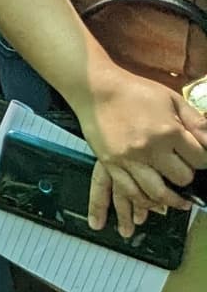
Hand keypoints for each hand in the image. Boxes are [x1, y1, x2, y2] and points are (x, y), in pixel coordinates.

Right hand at [76, 67, 206, 237]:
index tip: (199, 159)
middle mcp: (150, 149)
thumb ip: (196, 122)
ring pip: (157, 193)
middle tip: (185, 173)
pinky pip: (130, 191)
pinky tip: (153, 202)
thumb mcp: (171, 99)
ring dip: (171, 200)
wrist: (96, 89)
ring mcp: (129, 159)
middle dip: (187, 177)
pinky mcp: (111, 164)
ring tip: (180, 203)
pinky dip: (144, 201)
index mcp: (168, 131)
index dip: (202, 160)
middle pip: (181, 178)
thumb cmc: (136, 91)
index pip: (199, 159)